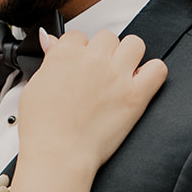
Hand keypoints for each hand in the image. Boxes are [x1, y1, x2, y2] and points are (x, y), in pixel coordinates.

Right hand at [20, 29, 166, 174]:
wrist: (58, 155)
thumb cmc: (42, 128)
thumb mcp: (34, 86)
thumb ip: (49, 60)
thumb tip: (52, 42)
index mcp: (65, 54)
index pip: (77, 36)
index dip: (79, 51)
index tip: (79, 66)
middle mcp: (93, 59)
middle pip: (107, 38)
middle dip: (103, 53)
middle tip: (98, 75)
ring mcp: (116, 75)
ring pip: (134, 44)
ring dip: (129, 56)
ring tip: (120, 75)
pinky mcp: (135, 95)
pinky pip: (158, 68)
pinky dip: (152, 73)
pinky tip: (140, 83)